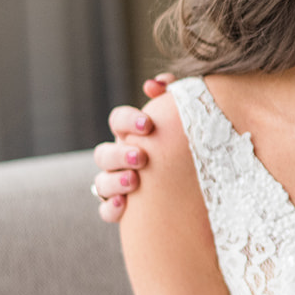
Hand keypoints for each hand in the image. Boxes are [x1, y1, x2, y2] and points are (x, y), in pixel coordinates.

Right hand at [91, 74, 173, 221]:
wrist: (194, 185)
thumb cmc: (184, 142)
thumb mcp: (180, 118)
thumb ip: (171, 94)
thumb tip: (154, 84)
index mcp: (132, 135)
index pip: (117, 120)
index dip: (127, 120)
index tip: (148, 124)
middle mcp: (118, 159)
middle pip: (102, 154)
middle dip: (119, 154)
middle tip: (141, 157)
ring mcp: (116, 184)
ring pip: (100, 182)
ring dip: (114, 181)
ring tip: (134, 181)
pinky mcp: (120, 208)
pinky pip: (105, 210)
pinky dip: (110, 208)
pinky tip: (124, 206)